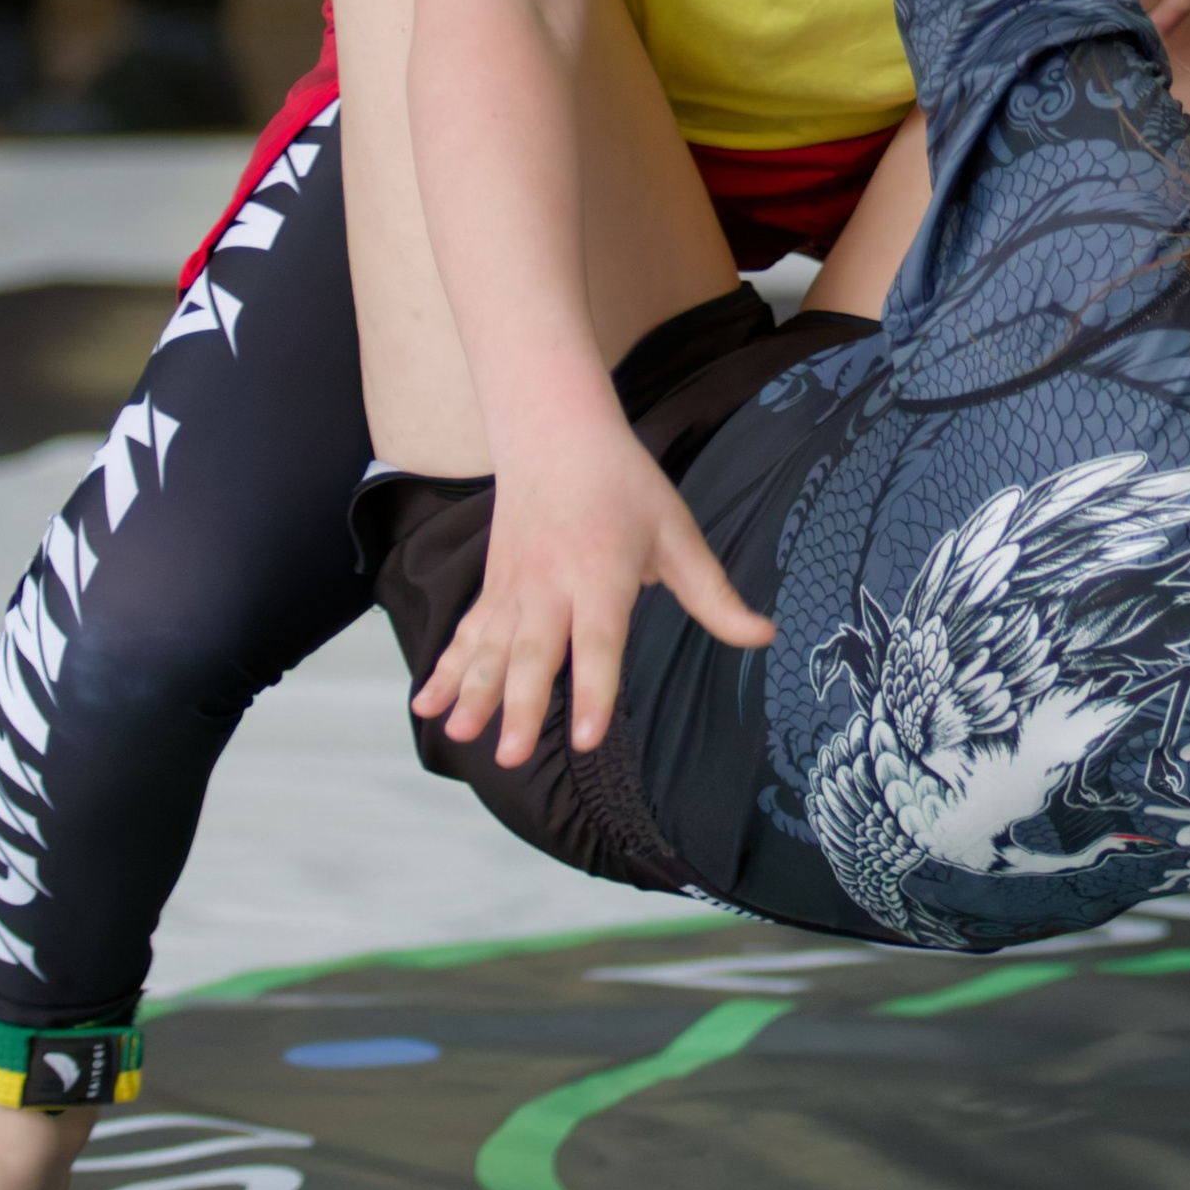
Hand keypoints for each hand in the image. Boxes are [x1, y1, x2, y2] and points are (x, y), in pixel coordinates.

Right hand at [411, 402, 774, 769]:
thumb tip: (764, 637)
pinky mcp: (492, 588)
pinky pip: (465, 634)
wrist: (554, 433)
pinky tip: (425, 705)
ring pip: (489, 647)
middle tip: (512, 757)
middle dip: (519, 705)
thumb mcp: (678, 532)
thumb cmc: (624, 486)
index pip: (599, 641)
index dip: (593, 689)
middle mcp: (551, 584)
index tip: (585, 737)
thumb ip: (714, 594)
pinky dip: (443, 669)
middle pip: (532, 652)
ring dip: (471, 692)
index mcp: (602, 573)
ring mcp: (513, 587)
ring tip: (459, 735)